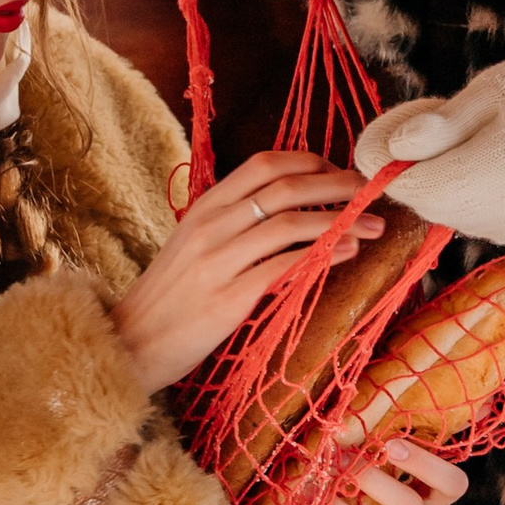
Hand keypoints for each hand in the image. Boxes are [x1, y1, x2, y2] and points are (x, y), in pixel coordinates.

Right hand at [110, 148, 380, 396]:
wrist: (130, 343)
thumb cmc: (168, 298)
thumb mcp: (193, 245)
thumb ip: (232, 223)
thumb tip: (286, 211)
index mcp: (203, 207)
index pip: (264, 164)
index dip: (310, 162)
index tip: (341, 173)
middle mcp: (210, 226)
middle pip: (284, 187)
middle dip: (338, 185)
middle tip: (371, 193)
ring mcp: (217, 261)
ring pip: (290, 223)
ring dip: (343, 221)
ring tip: (374, 226)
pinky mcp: (228, 298)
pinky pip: (286, 267)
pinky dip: (324, 255)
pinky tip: (349, 253)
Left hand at [314, 431, 465, 504]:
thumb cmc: (360, 491)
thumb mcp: (376, 469)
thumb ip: (378, 443)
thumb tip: (373, 399)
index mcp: (431, 501)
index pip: (452, 485)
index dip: (427, 464)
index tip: (390, 443)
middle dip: (377, 484)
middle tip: (344, 463)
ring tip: (324, 497)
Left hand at [352, 40, 504, 241]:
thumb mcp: (488, 90)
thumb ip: (439, 125)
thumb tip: (393, 151)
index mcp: (503, 167)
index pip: (409, 185)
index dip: (384, 157)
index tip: (395, 124)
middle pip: (422, 201)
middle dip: (410, 164)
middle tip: (432, 117)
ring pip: (442, 211)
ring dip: (435, 177)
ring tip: (467, 136)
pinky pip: (468, 217)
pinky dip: (461, 191)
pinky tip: (486, 159)